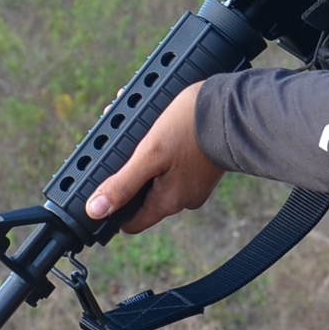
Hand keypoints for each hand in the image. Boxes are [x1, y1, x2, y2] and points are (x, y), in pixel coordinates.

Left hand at [85, 84, 223, 234]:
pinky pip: (174, 165)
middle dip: (129, 171)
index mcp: (168, 202)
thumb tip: (95, 211)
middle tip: (121, 141)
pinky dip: (163, 151)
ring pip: (158, 176)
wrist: (233, 107)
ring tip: (139, 127)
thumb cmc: (190, 129)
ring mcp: (196, 184)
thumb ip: (123, 184)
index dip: (114, 207)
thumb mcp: (149, 154)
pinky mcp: (204, 167)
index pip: (132, 222)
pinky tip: (160, 127)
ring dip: (145, 157)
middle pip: (143, 195)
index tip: (105, 185)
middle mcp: (183, 199)